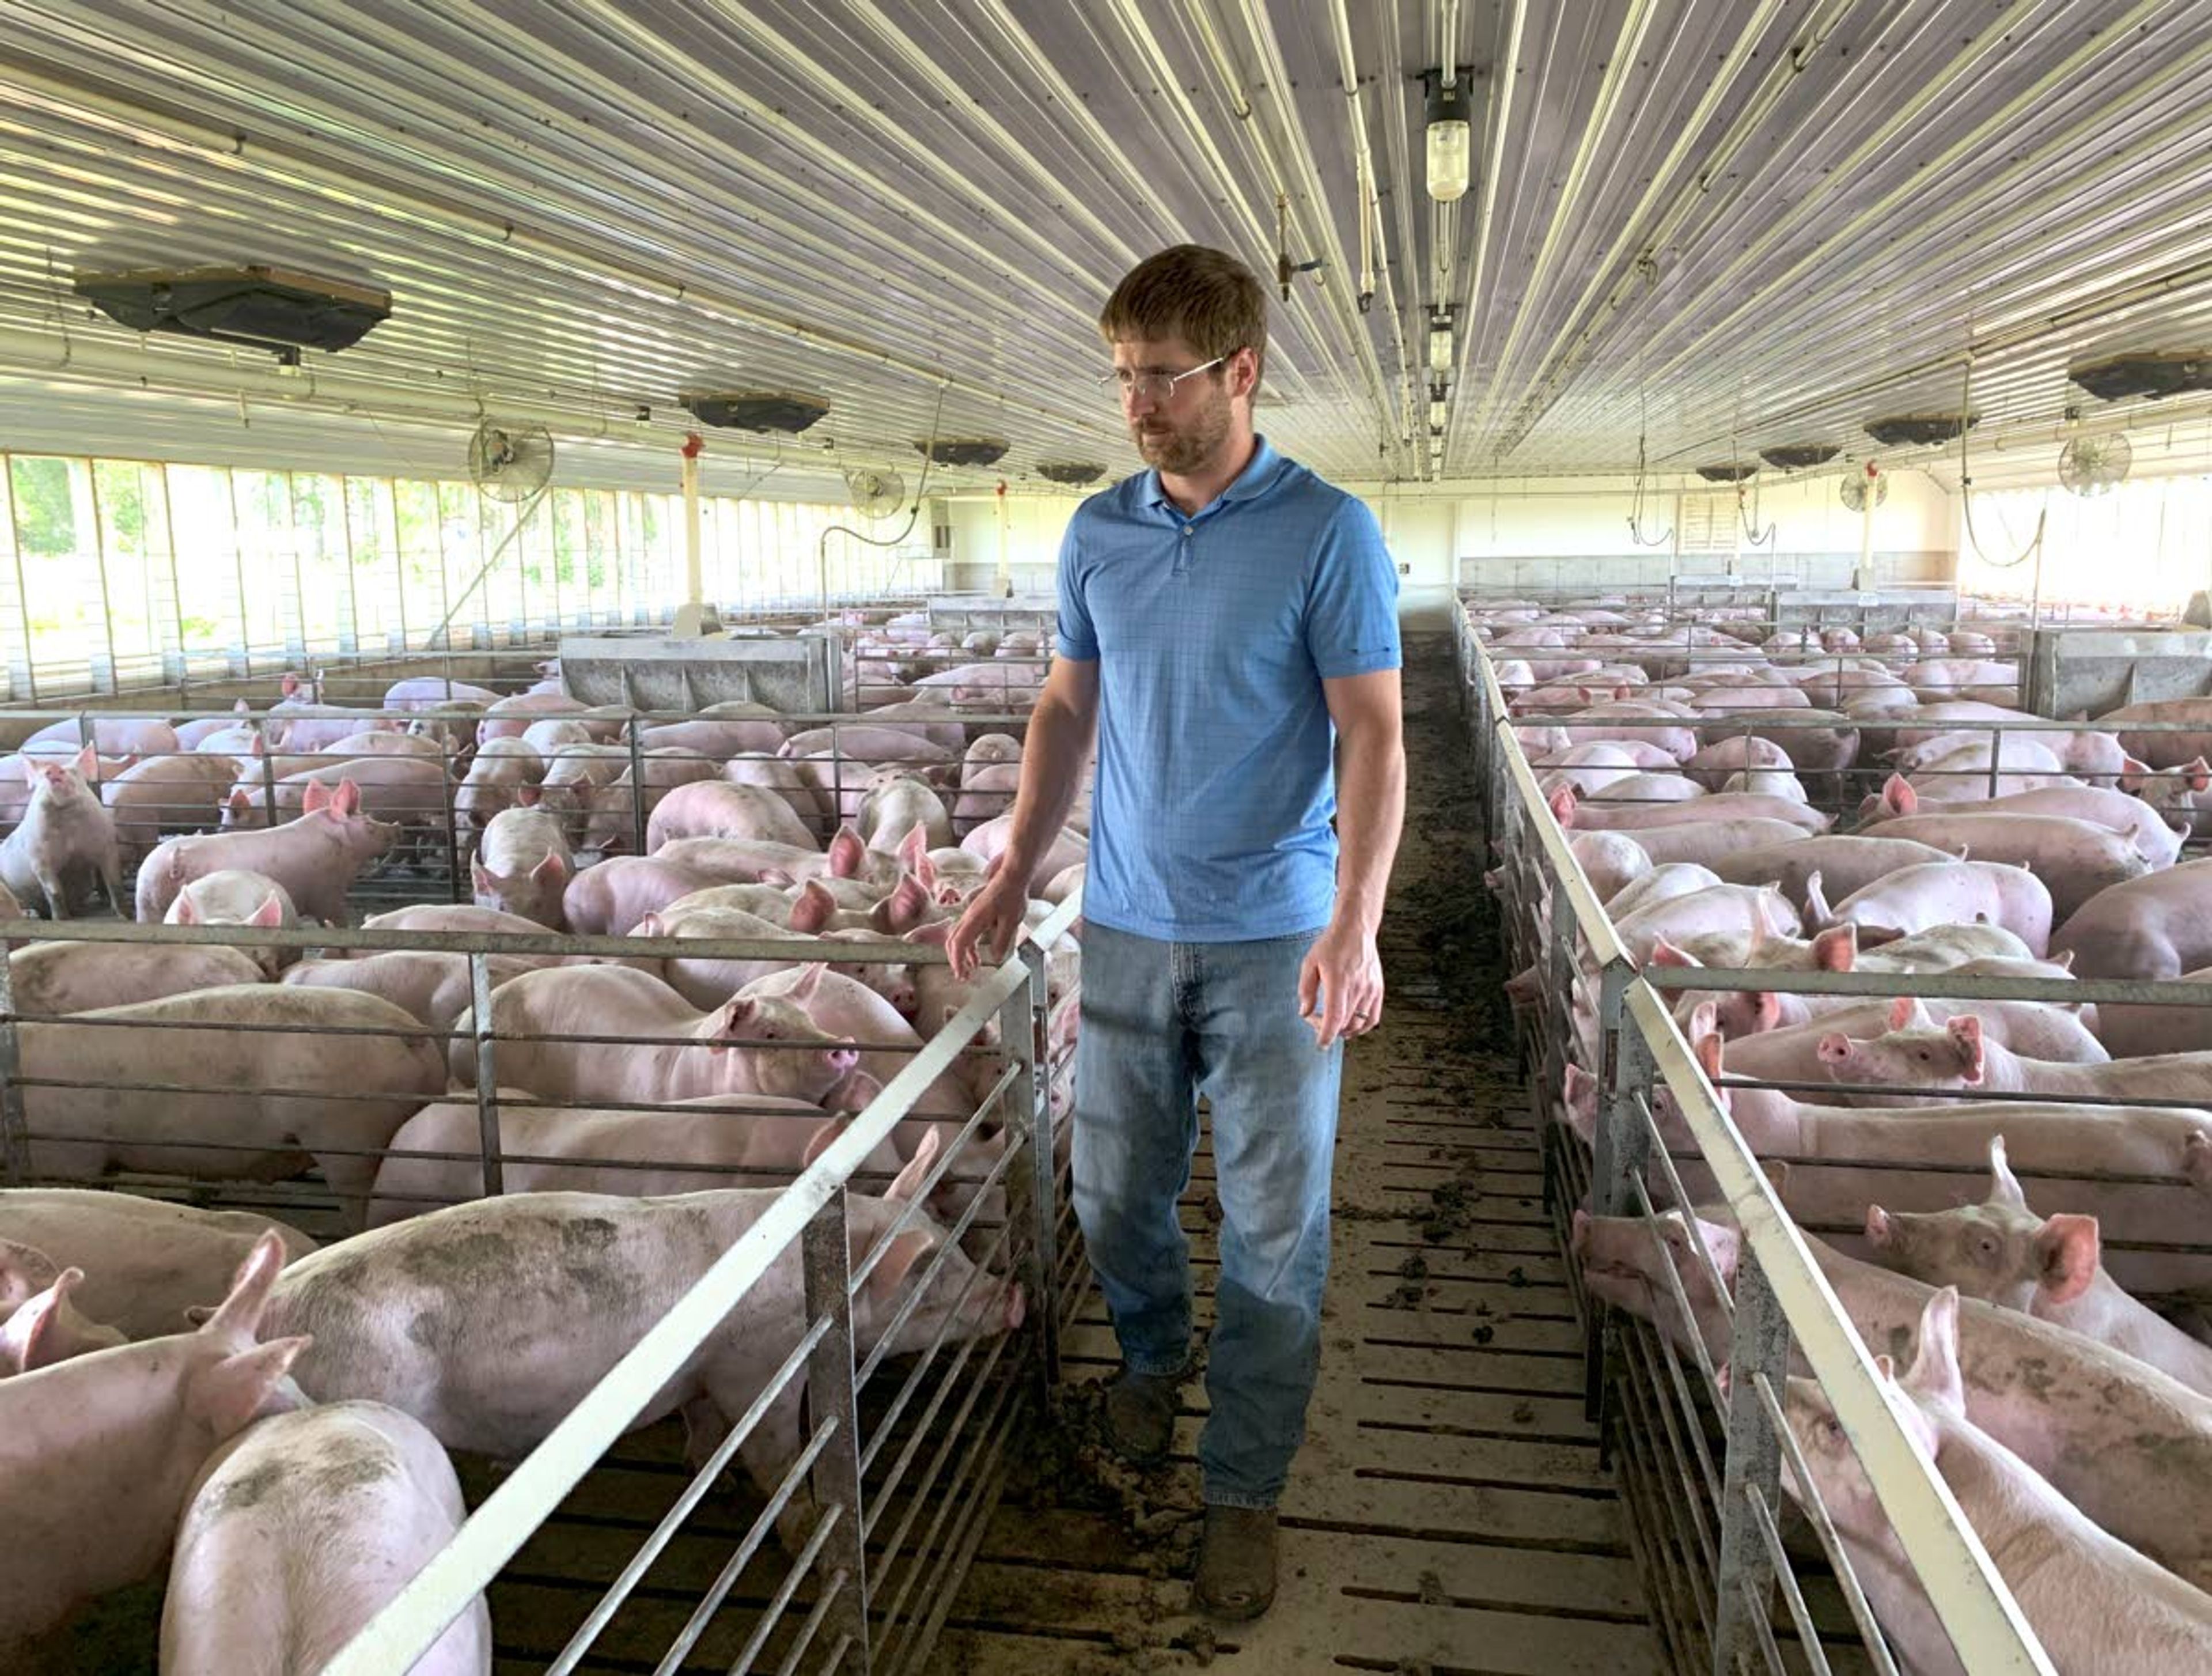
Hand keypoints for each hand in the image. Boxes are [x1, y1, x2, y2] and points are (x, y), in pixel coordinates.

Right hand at [946, 871, 1027, 979]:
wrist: (1012, 876)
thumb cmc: (1012, 896)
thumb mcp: (1011, 922)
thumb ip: (1002, 941)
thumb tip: (996, 957)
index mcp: (975, 920)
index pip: (959, 944)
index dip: (957, 960)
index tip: (961, 974)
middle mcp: (969, 917)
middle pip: (953, 941)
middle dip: (956, 960)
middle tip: (963, 976)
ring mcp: (972, 915)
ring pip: (959, 937)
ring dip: (963, 954)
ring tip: (973, 969)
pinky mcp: (977, 913)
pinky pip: (968, 932)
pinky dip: (970, 946)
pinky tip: (978, 954)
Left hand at [1298, 917, 1383, 1048]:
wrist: (1356, 929)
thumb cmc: (1331, 944)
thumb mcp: (1310, 963)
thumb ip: (1306, 990)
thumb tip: (1305, 1013)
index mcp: (1339, 981)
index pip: (1335, 1017)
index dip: (1327, 1035)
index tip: (1320, 1044)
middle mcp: (1357, 988)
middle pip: (1345, 1023)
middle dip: (1329, 1030)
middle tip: (1317, 1022)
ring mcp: (1370, 990)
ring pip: (1359, 1024)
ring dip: (1345, 1030)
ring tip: (1333, 1025)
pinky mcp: (1378, 989)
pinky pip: (1373, 1018)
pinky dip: (1362, 1027)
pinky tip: (1351, 1025)